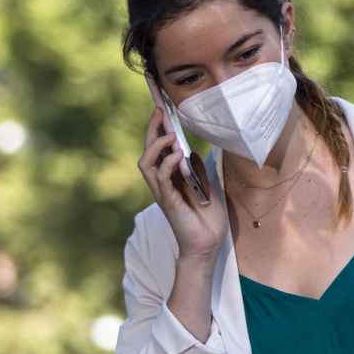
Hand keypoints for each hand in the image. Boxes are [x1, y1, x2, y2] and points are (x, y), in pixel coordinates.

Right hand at [138, 105, 227, 258]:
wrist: (207, 244)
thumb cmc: (207, 219)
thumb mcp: (206, 186)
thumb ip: (197, 170)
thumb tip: (193, 151)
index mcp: (170, 178)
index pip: (158, 149)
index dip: (157, 130)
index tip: (162, 109)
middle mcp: (162, 183)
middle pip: (147, 151)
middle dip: (152, 130)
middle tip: (160, 112)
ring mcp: (162, 192)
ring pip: (146, 163)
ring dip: (157, 146)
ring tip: (171, 135)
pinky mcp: (168, 202)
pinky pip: (161, 178)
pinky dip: (168, 163)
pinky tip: (178, 154)